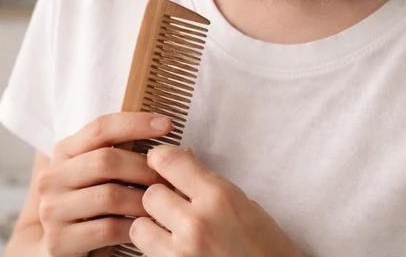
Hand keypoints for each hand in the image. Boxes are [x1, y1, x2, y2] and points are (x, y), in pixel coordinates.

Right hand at [35, 112, 173, 256]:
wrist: (59, 246)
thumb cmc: (91, 205)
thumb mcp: (101, 175)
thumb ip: (129, 157)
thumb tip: (182, 152)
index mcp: (65, 152)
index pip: (101, 128)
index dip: (136, 123)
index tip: (168, 125)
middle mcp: (52, 177)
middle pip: (106, 161)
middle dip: (144, 167)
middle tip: (170, 177)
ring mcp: (52, 209)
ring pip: (108, 196)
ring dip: (143, 200)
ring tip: (164, 204)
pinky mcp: (58, 240)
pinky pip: (106, 229)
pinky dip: (133, 226)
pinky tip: (147, 226)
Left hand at [131, 146, 302, 256]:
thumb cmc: (265, 245)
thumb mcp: (242, 203)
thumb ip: (207, 184)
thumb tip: (180, 160)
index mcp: (218, 196)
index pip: (169, 162)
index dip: (160, 158)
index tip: (160, 162)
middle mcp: (197, 223)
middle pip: (150, 194)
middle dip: (159, 197)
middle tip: (171, 203)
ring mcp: (182, 253)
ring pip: (139, 227)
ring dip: (150, 227)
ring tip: (168, 231)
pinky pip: (146, 254)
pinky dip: (155, 250)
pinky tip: (173, 249)